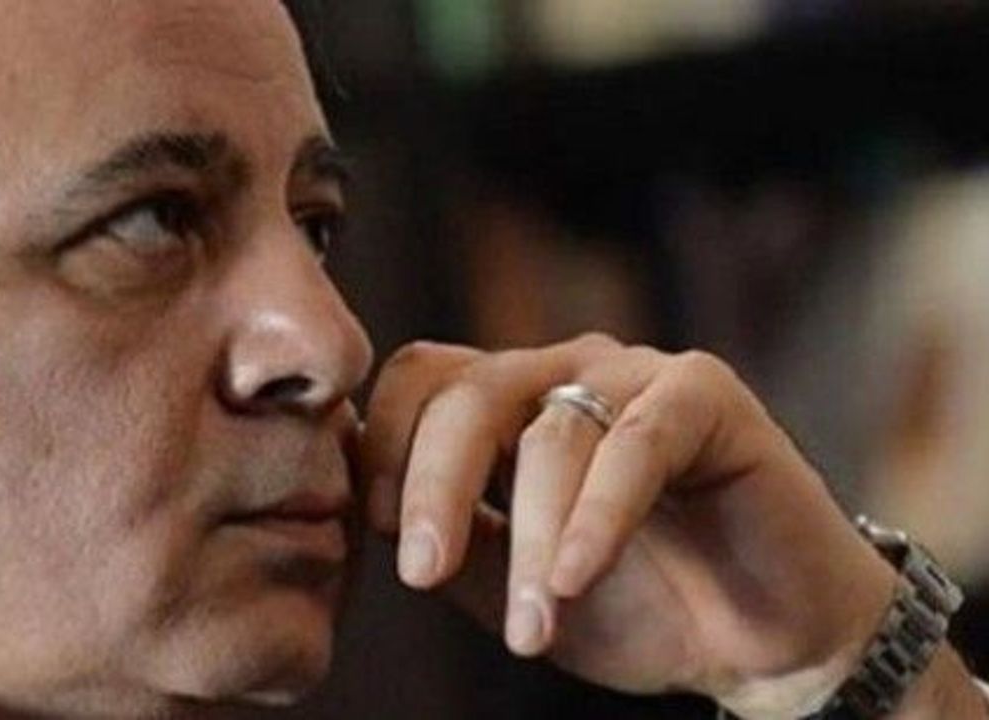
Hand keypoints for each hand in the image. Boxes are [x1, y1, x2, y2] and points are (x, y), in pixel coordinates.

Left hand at [358, 335, 906, 717]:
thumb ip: (453, 543)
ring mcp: (635, 376)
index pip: (420, 382)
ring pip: (549, 431)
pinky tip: (574, 576)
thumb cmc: (635, 605)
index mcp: (511, 405)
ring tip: (530, 628)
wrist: (762, 641)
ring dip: (530, 538)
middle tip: (421, 575)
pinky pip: (635, 441)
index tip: (385, 536)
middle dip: (435, 486)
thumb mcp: (514, 588)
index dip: (388, 448)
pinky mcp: (704, 395)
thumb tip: (373, 509)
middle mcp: (565, 375)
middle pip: (467, 392)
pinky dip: (597, 514)